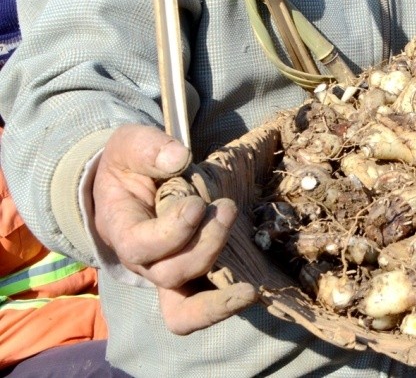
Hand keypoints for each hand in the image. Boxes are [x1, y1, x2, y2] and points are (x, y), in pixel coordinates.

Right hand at [93, 124, 255, 333]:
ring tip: (251, 288)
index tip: (198, 205)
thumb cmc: (131, 164)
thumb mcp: (130, 144)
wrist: (134, 181)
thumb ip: (149, 147)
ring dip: (218, 299)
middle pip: (171, 274)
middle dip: (205, 245)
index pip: (140, 246)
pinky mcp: (191, 278)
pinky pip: (199, 310)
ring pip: (185, 309)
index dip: (172, 232)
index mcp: (122, 229)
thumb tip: (179, 157)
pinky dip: (223, 308)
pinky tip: (253, 294)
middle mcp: (144, 262)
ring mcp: (168, 275)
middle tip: (228, 209)